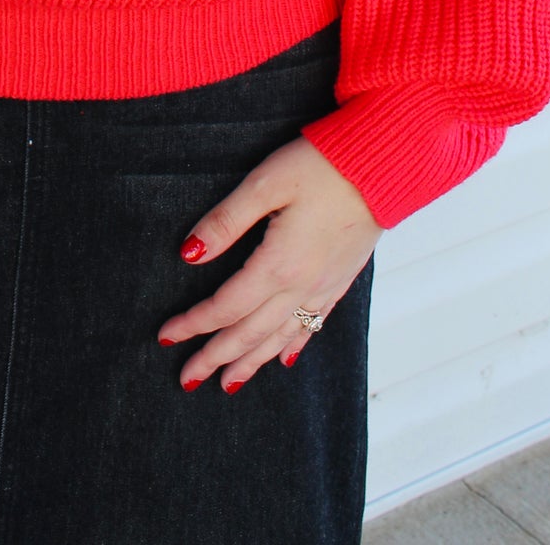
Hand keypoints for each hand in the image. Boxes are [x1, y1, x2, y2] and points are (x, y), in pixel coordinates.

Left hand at [156, 135, 379, 389]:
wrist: (383, 166)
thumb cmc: (321, 166)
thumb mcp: (265, 183)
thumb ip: (226, 221)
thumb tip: (188, 254)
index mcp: (278, 264)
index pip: (225, 307)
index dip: (193, 324)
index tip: (166, 337)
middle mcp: (302, 285)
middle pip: (250, 334)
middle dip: (215, 358)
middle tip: (186, 379)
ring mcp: (325, 286)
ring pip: (280, 338)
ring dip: (250, 362)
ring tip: (227, 383)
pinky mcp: (341, 279)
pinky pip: (312, 325)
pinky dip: (292, 346)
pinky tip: (283, 358)